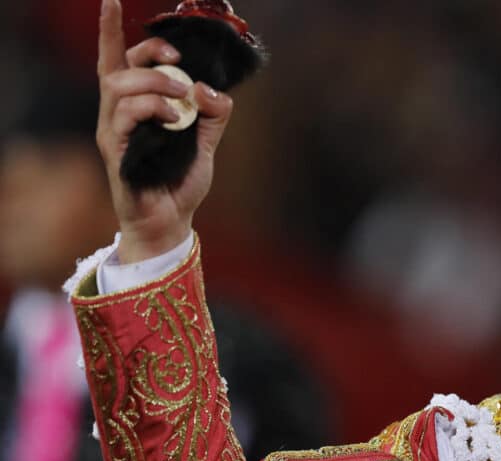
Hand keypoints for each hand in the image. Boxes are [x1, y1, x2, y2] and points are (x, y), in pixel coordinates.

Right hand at [96, 0, 232, 262]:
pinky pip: (125, 116)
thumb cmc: (180, 180)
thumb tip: (209, 87)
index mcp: (135, 107)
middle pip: (119, 67)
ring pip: (120, 87)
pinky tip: (174, 118)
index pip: (116, 61)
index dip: (110, 31)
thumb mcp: (207, 142)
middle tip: (178, 64)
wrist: (172, 221)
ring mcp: (115, 132)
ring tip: (181, 98)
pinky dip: (152, 109)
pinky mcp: (117, 151)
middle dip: (150, 54)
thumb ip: (213, 113)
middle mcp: (117, 115)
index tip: (113, 1)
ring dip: (155, 83)